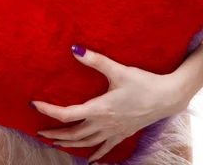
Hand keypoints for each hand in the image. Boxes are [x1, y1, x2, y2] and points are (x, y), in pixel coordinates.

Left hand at [30, 45, 182, 163]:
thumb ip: (95, 60)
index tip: (34, 105)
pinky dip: (95, 155)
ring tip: (55, 143)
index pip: (67, 114)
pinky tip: (90, 161)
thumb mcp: (118, 70)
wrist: (167, 97)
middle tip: (39, 132)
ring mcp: (114, 131)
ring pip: (86, 143)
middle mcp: (104, 124)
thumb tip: (74, 49)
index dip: (49, 110)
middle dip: (55, 133)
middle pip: (74, 134)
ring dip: (69, 144)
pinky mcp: (124, 133)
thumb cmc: (143, 82)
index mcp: (99, 108)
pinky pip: (105, 149)